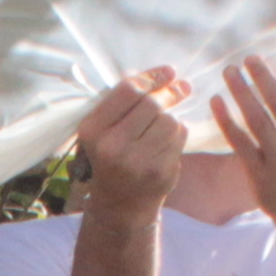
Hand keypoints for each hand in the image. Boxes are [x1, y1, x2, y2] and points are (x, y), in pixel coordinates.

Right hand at [73, 66, 186, 218]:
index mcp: (93, 130)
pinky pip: (179, 138)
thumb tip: (165, 74)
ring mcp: (137, 162)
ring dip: (172, 117)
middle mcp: (112, 146)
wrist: (120, 203)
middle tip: (181, 87)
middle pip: (151, 104)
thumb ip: (124, 101)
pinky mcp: (160, 172)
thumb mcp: (104, 129)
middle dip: (169, 93)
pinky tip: (167, 141)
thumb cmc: (112, 157)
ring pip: (169, 120)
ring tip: (165, 124)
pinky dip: (178, 133)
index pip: (127, 91)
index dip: (151, 77)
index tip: (168, 71)